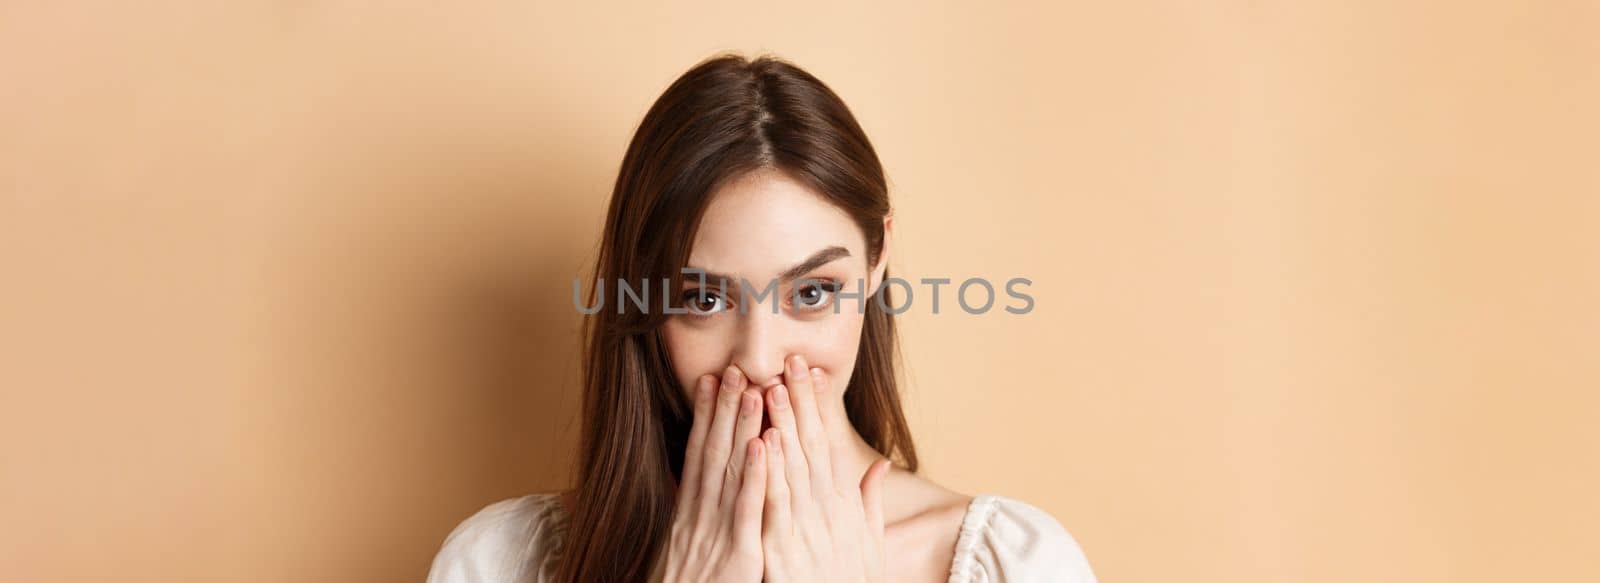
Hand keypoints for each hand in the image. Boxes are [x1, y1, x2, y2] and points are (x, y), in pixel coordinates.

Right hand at [662, 366, 768, 582]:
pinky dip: (755, 476)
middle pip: (711, 452)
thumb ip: (688, 515)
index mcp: (688, 514)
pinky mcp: (738, 554)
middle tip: (732, 368)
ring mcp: (716, 533)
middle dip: (722, 409)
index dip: (705, 416)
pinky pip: (747, 510)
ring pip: (730, 472)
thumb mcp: (682, 549)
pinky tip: (764, 446)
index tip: (710, 380)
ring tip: (751, 390)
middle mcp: (698, 516)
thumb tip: (685, 485)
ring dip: (740, 429)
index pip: (697, 454)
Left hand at [758, 354, 891, 582]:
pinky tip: (762, 441)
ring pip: (791, 466)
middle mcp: (825, 511)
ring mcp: (804, 529)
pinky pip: (773, 504)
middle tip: (791, 362)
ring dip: (782, 425)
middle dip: (801, 402)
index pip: (828, 445)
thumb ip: (871, 502)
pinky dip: (769, 471)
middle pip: (811, 446)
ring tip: (773, 387)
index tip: (812, 373)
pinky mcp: (781, 550)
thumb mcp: (868, 544)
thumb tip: (879, 465)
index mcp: (842, 506)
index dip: (819, 408)